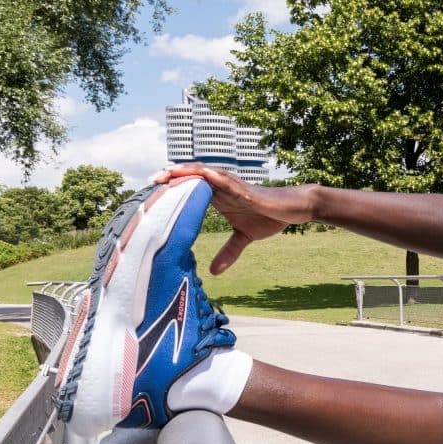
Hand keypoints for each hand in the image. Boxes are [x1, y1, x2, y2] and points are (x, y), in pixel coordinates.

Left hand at [150, 164, 313, 272]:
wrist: (292, 209)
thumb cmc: (268, 216)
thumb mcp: (243, 238)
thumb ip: (228, 252)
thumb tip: (213, 272)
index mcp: (218, 195)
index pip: (190, 186)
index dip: (172, 187)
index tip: (152, 193)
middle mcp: (223, 187)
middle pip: (193, 176)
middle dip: (172, 176)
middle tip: (151, 180)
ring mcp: (235, 186)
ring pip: (207, 174)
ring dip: (188, 172)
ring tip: (168, 171)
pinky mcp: (248, 191)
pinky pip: (230, 182)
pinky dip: (216, 178)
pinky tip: (204, 175)